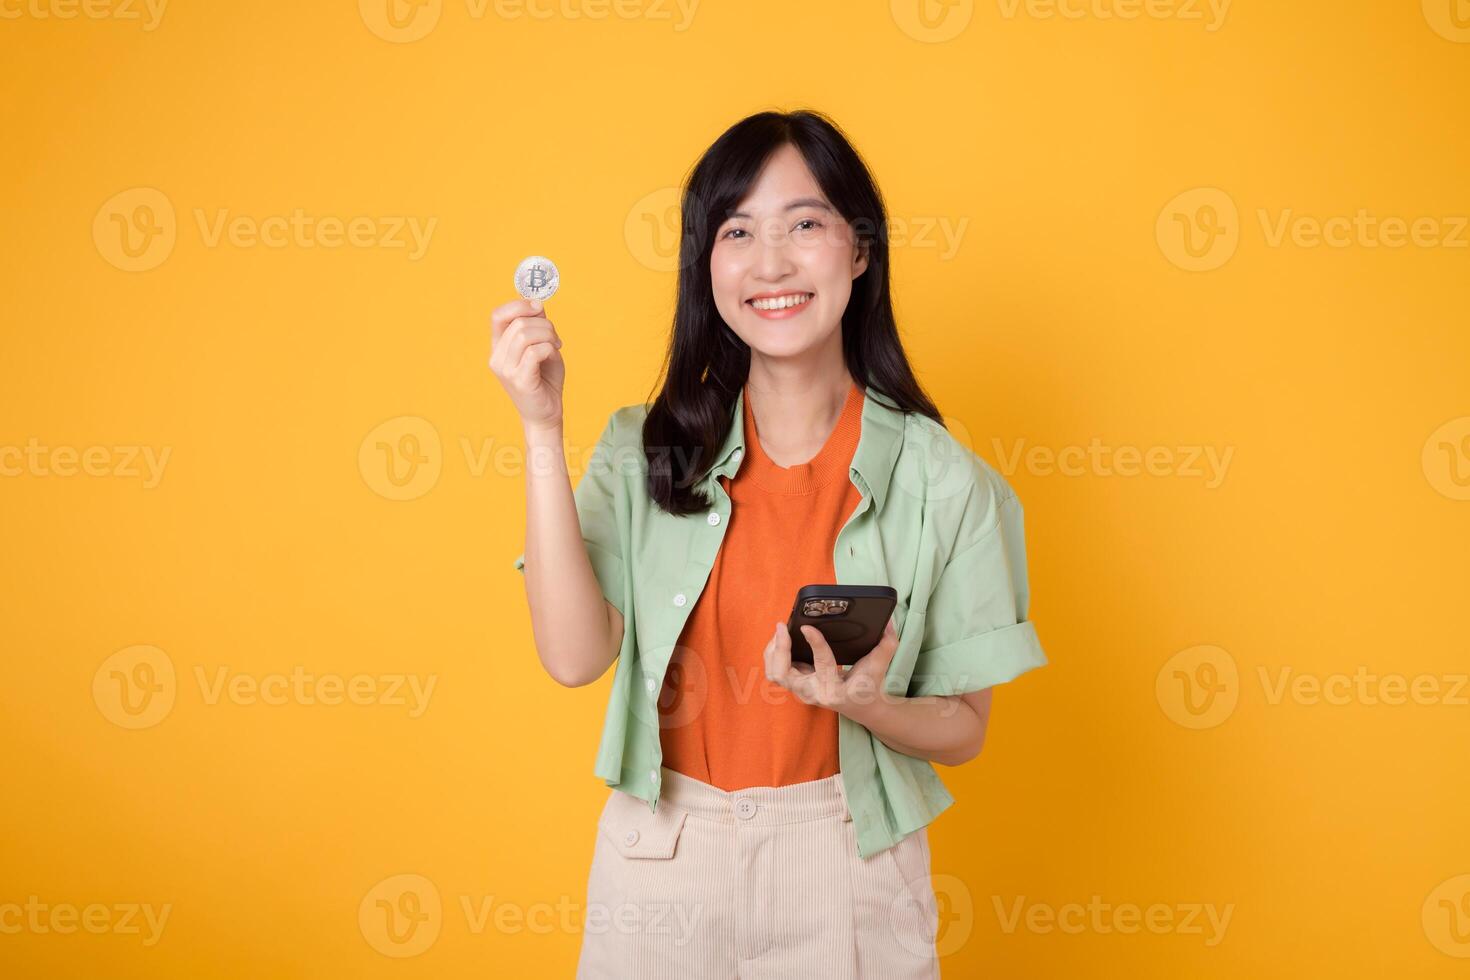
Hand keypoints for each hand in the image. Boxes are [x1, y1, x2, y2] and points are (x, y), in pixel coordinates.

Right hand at [489, 297, 564, 431]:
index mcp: (498, 347)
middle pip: (518, 323)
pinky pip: (535, 352)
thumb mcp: (541, 346)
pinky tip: (553, 355)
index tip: (539, 307)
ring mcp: (506, 370)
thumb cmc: (545, 379)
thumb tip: (537, 304)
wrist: (547, 414)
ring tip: (555, 346)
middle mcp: (497, 358)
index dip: (519, 305)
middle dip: (545, 325)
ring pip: (525, 334)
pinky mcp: (519, 381)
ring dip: (548, 336)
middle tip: (556, 338)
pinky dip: (549, 349)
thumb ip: (537, 326)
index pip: (497, 315)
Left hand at [763, 617, 899, 720]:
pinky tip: (781, 639)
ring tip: (781, 630)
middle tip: (782, 626)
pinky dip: (774, 654)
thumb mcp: (880, 666)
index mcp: (835, 691)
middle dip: (780, 649)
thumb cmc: (868, 685)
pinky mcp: (796, 686)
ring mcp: (801, 692)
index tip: (808, 627)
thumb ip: (887, 644)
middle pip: (784, 675)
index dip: (815, 644)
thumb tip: (888, 622)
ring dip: (773, 651)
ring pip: (775, 673)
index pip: (822, 665)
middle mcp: (813, 693)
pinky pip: (776, 671)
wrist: (860, 706)